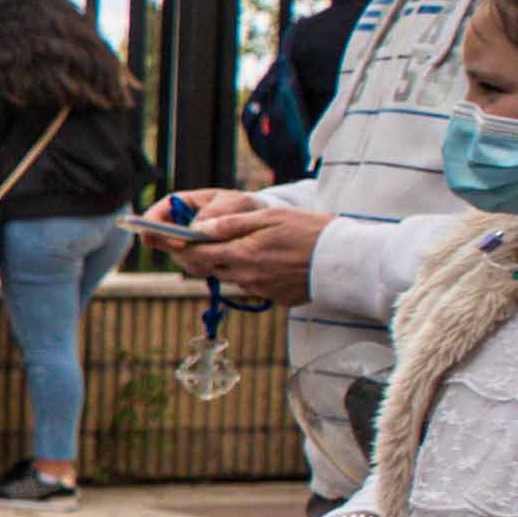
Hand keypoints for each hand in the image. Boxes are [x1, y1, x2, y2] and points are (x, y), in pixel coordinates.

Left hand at [177, 196, 326, 305]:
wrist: (345, 259)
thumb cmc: (310, 231)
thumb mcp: (270, 218)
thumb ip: (232, 224)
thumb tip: (200, 229)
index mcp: (243, 255)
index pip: (198, 254)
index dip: (181, 246)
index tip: (171, 239)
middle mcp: (247, 277)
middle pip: (211, 268)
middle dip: (203, 255)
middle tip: (205, 241)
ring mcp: (262, 290)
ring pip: (232, 278)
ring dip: (230, 265)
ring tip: (247, 247)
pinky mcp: (277, 298)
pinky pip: (255, 286)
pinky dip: (254, 275)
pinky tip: (271, 262)